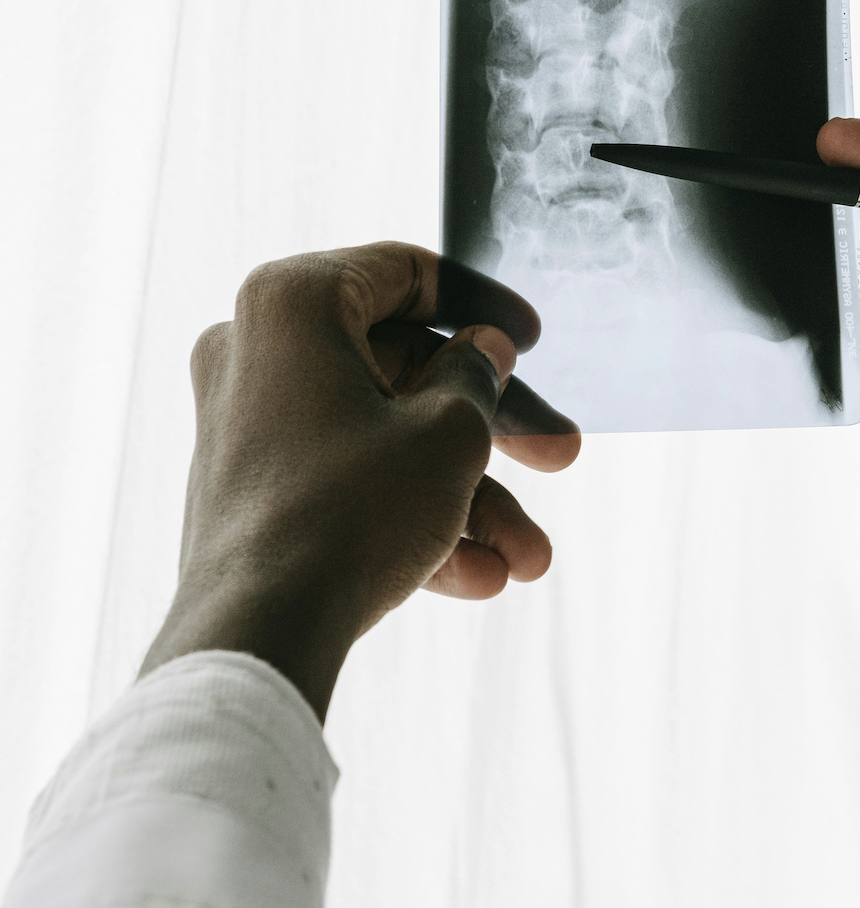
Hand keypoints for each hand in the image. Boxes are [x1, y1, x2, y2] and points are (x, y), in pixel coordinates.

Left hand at [141, 242, 581, 718]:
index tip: (532, 339)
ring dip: (469, 494)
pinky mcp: (253, 489)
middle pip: (405, 370)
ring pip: (387, 438)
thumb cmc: (350, 513)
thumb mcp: (449, 432)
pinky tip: (482, 575)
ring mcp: (251, 424)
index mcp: (294, 304)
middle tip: (561, 453)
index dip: (481, 303)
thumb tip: (481, 351)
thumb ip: (476, 376)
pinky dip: (415, 517)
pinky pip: (352, 482)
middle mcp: (257, 352)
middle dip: (497, 428)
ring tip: (530, 556)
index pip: (403, 273)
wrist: (257, 633)